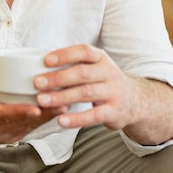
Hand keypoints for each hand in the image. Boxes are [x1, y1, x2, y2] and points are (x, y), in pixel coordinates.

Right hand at [0, 51, 67, 144]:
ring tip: (65, 103)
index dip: (20, 111)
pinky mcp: (12, 138)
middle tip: (62, 101)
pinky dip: (44, 119)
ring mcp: (4, 137)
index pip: (1, 115)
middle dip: (43, 113)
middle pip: (22, 123)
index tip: (36, 107)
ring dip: (47, 117)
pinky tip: (57, 109)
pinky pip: (30, 128)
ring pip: (30, 127)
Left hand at [32, 44, 172, 144]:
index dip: (65, 54)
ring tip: (42, 100)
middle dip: (58, 78)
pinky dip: (76, 119)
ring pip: (85, 93)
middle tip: (37, 82)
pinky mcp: (114, 112)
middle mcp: (108, 73)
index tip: (45, 60)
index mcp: (100, 58)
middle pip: (82, 73)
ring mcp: (113, 92)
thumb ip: (73, 65)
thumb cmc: (103, 81)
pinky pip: (93, 116)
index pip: (83, 51)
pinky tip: (60, 120)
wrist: (135, 101)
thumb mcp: (94, 67)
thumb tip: (37, 63)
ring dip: (62, 97)